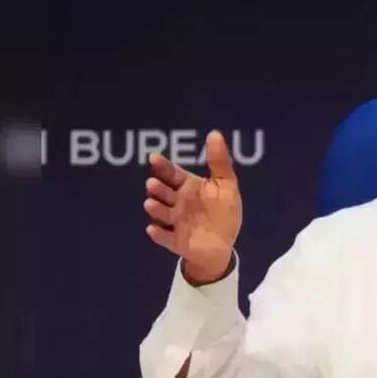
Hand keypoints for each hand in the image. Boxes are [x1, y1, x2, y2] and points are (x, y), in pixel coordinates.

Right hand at [144, 131, 242, 284]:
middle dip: (157, 189)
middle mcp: (176, 203)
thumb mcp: (226, 184)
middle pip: (163, 193)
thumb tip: (214, 133)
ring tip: (150, 203)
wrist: (223, 244)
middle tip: (153, 183)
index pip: (171, 173)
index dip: (162, 166)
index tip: (153, 158)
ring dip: (155, 209)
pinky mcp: (176, 241)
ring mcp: (174, 222)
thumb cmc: (222, 212)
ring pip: (161, 214)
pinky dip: (159, 234)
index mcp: (187, 187)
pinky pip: (165, 238)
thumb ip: (219, 161)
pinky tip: (153, 229)